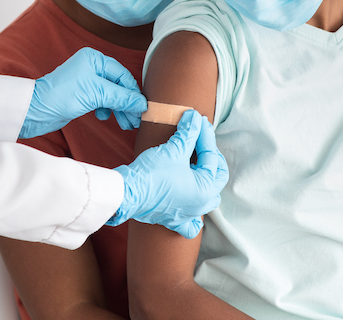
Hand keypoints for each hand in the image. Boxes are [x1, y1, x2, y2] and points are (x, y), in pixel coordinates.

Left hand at [21, 47, 147, 138]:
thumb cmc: (62, 96)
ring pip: (111, 95)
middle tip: (135, 121)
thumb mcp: (96, 94)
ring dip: (119, 109)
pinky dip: (106, 109)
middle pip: (119, 86)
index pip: (123, 76)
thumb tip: (143, 104)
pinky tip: (103, 117)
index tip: (142, 109)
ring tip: (125, 124)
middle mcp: (92, 67)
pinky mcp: (82, 94)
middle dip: (127, 104)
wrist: (36, 110)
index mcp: (95, 59)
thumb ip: (121, 98)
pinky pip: (102, 101)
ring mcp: (87, 81)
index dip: (134, 93)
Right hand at [108, 110, 228, 237]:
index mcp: (206, 188)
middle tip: (200, 138)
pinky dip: (194, 216)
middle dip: (210, 155)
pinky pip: (190, 223)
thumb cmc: (152, 173)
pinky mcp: (173, 220)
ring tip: (198, 165)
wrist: (127, 193)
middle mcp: (201, 204)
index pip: (210, 155)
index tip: (197, 119)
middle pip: (216, 176)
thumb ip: (188, 133)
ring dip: (206, 181)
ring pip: (208, 198)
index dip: (204, 134)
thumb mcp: (173, 150)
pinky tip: (191, 205)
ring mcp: (188, 214)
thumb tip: (195, 118)